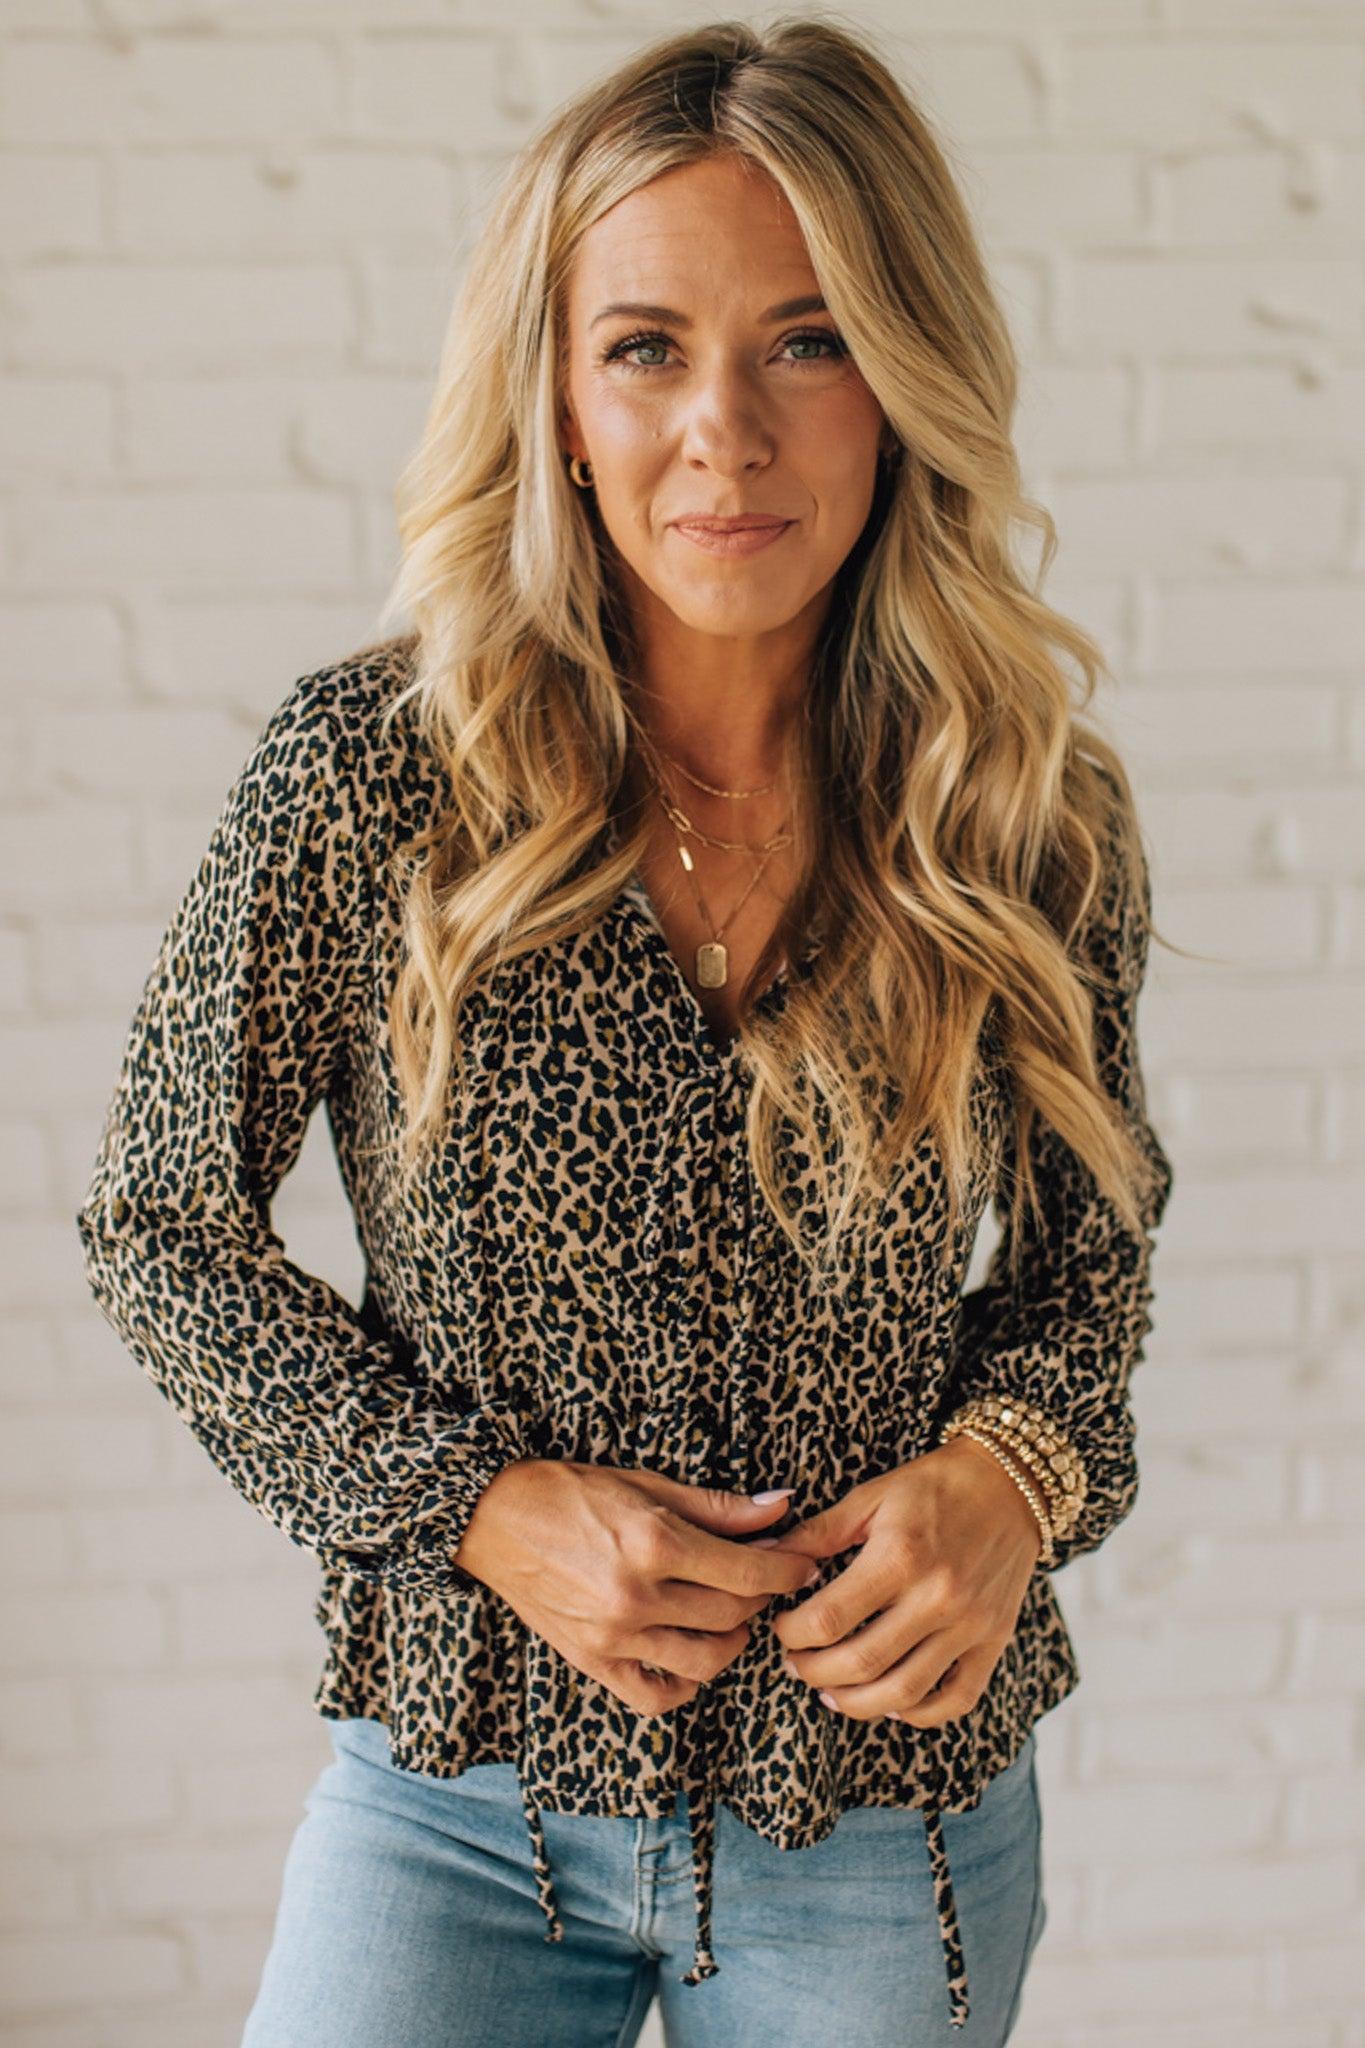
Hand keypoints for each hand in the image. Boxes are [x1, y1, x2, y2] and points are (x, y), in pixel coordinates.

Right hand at [454, 1459, 820, 1717]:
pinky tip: (691, 1655)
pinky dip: (684, 1685)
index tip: (804, 1565)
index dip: (788, 1570)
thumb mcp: (646, 1484)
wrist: (492, 1519)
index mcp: (654, 1543)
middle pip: (732, 1615)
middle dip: (763, 1599)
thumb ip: (718, 1506)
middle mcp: (637, 1596)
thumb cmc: (570, 1492)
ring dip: (733, 1641)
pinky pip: (655, 1697)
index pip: (749, 1573)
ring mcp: (613, 1636)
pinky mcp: (592, 1662)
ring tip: (732, 1617)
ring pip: (705, 1661)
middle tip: (765, 1580)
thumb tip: (782, 1506)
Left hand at [765, 1438, 1043, 1727]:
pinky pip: (956, 1699)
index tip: (783, 1627)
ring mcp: (969, 1624)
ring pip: (903, 1692)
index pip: (830, 1618)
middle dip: (814, 1672)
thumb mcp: (871, 1496)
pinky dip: (919, 1713)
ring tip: (830, 1691)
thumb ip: (819, 1533)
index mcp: (900, 1555)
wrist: (1009, 1484)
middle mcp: (937, 1596)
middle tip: (796, 1664)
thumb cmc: (934, 1486)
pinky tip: (891, 1702)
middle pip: (861, 1663)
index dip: (793, 1633)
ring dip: (856, 1703)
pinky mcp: (994, 1640)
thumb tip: (772, 1559)